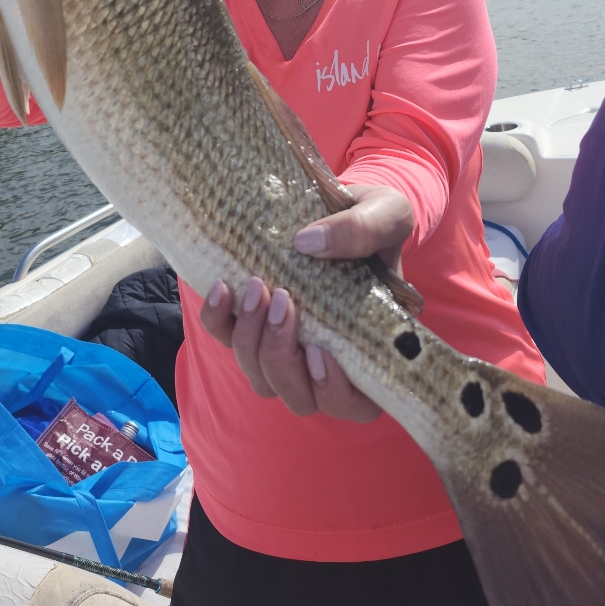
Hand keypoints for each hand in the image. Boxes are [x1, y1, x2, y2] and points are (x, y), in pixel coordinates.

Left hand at [200, 183, 414, 422]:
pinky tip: (223, 287)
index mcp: (371, 346)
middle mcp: (328, 357)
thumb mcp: (386, 213)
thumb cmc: (377, 217)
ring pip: (261, 377)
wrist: (343, 201)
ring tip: (256, 287)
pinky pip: (226, 339)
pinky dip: (219, 320)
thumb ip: (362, 230)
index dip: (333, 391)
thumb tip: (307, 244)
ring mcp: (288, 343)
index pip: (356, 404)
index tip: (318, 351)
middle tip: (282, 300)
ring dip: (250, 340)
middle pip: (299, 397)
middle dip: (280, 356)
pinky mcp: (256, 320)